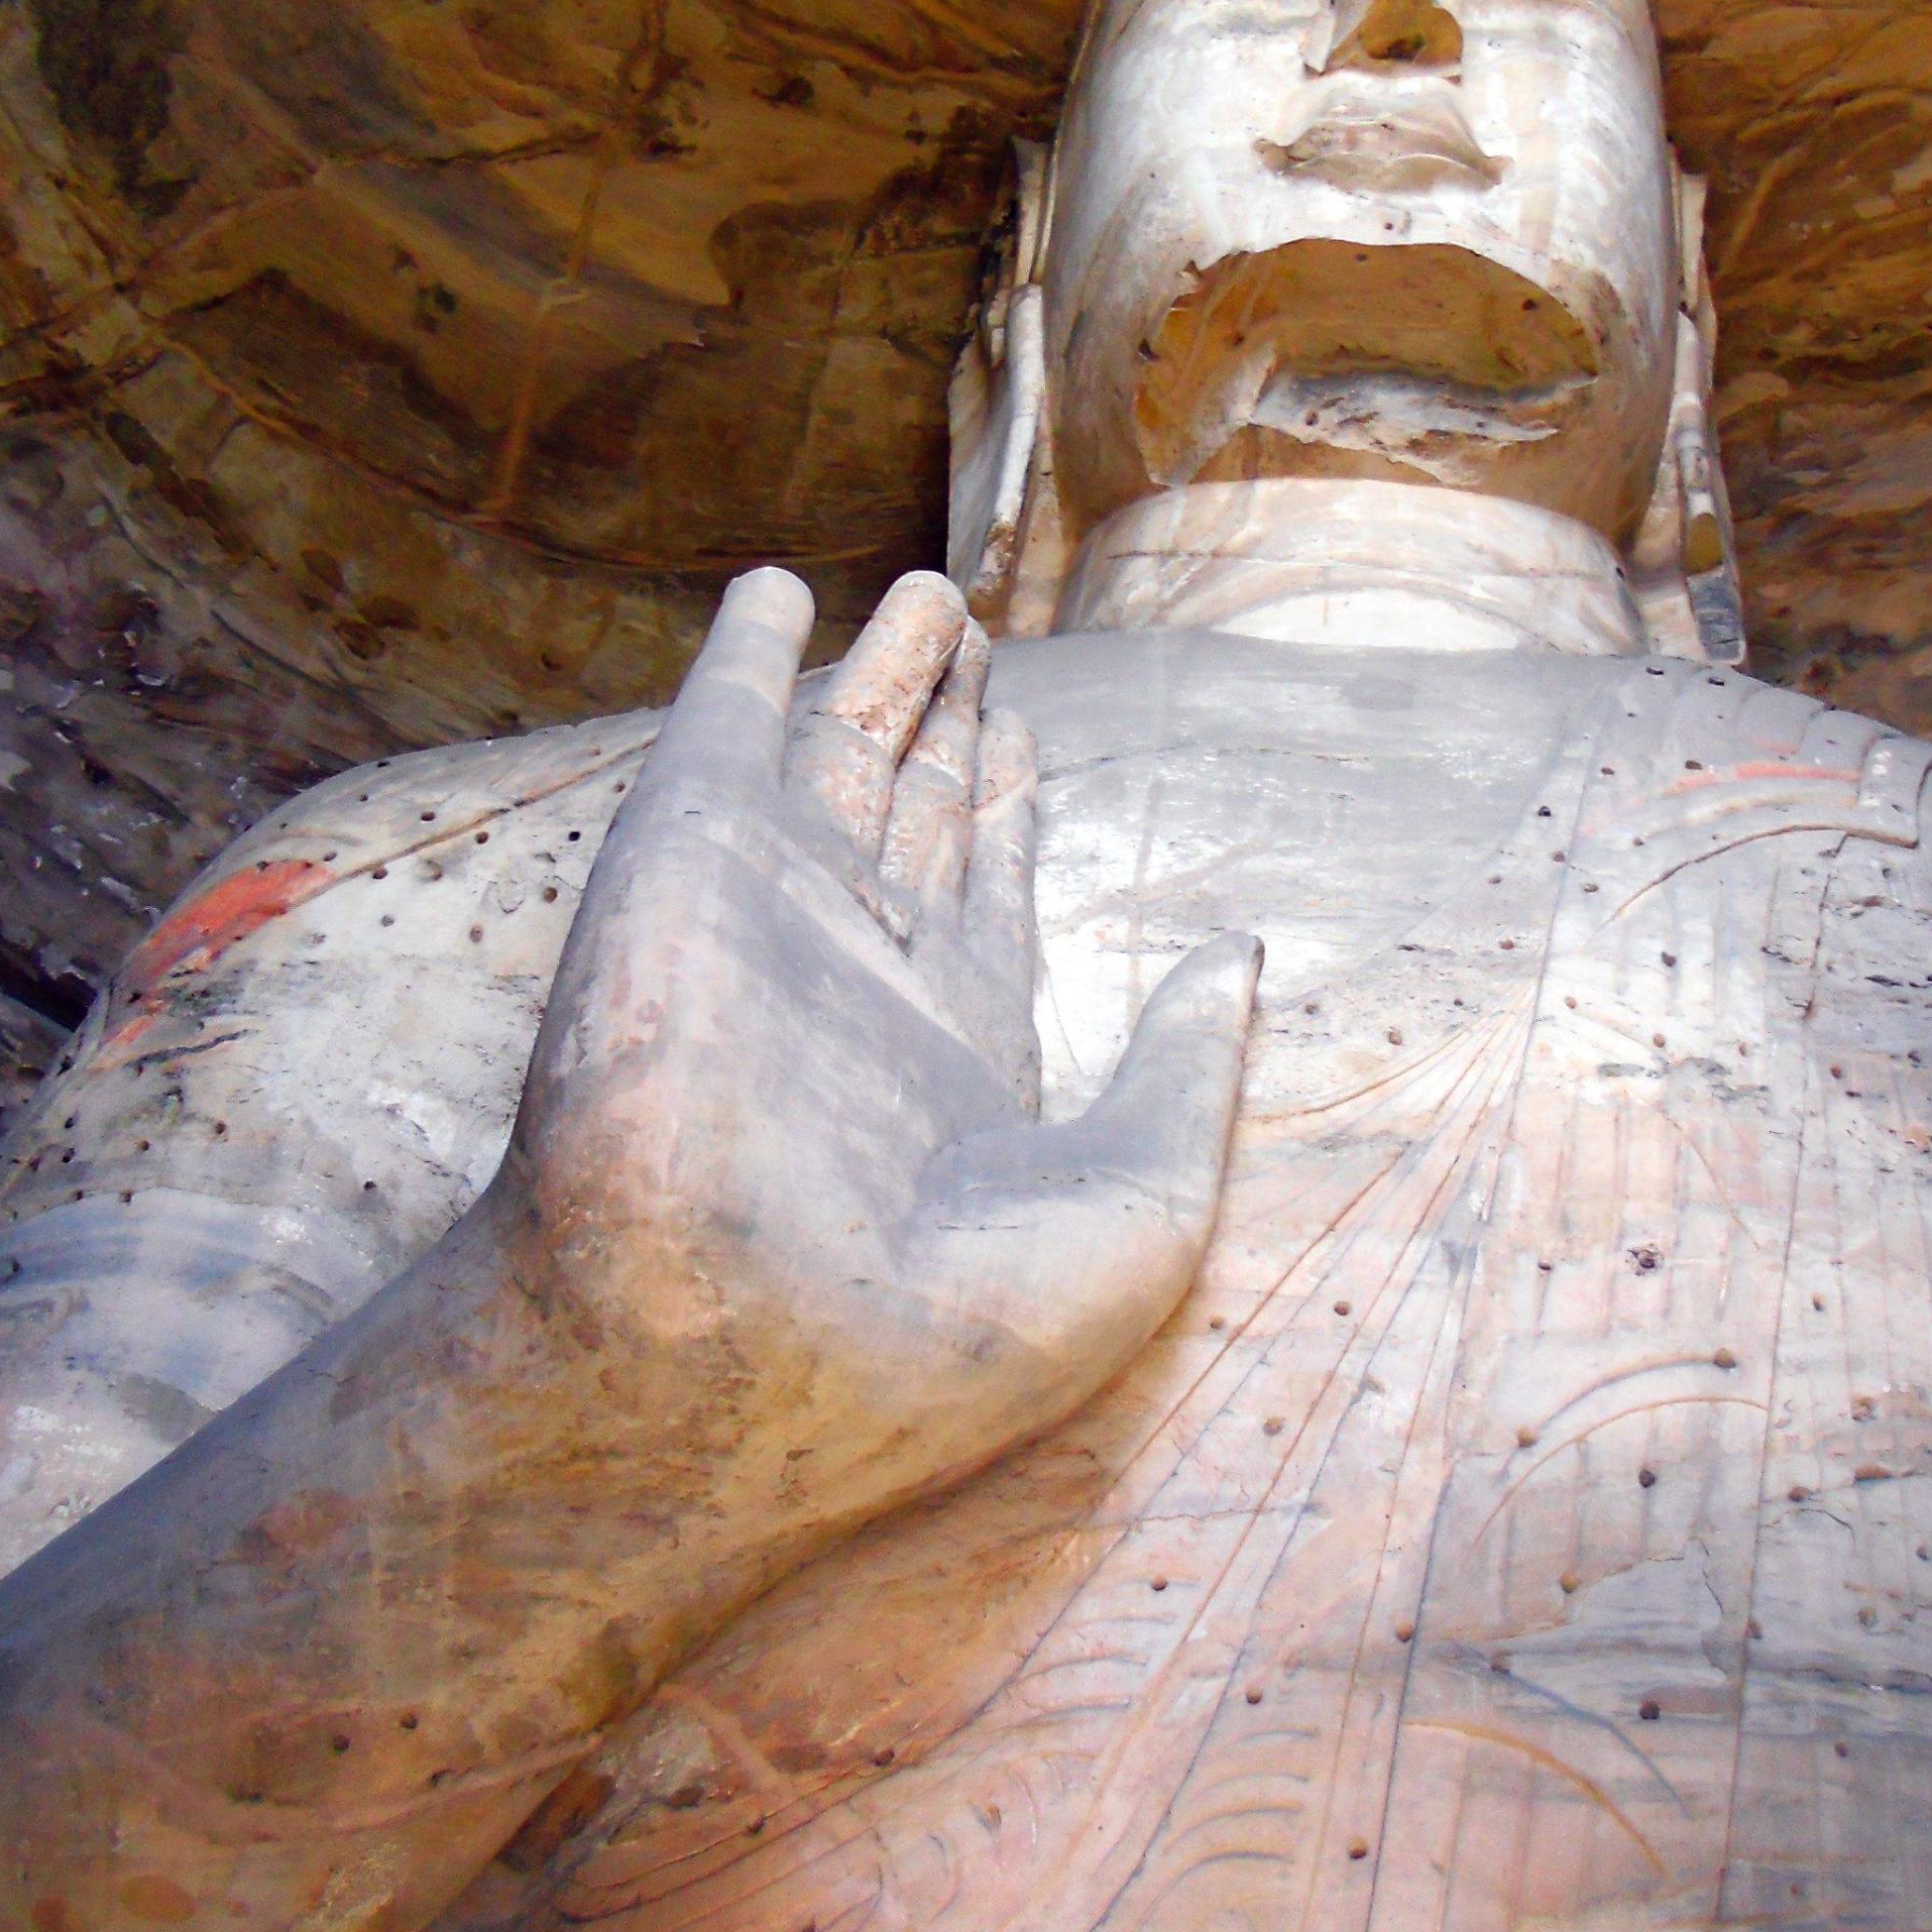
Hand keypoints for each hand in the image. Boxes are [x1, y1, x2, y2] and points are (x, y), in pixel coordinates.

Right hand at [504, 567, 1257, 1553]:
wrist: (737, 1339)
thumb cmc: (946, 1320)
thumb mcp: (1144, 1200)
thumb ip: (1193, 1067)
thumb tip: (1243, 959)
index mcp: (957, 1056)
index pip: (986, 899)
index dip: (1006, 809)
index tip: (1022, 735)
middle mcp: (861, 973)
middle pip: (916, 815)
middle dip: (951, 726)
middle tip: (978, 635)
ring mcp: (773, 908)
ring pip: (840, 751)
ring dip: (885, 670)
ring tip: (935, 593)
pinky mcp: (688, 850)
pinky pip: (724, 720)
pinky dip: (749, 652)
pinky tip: (778, 594)